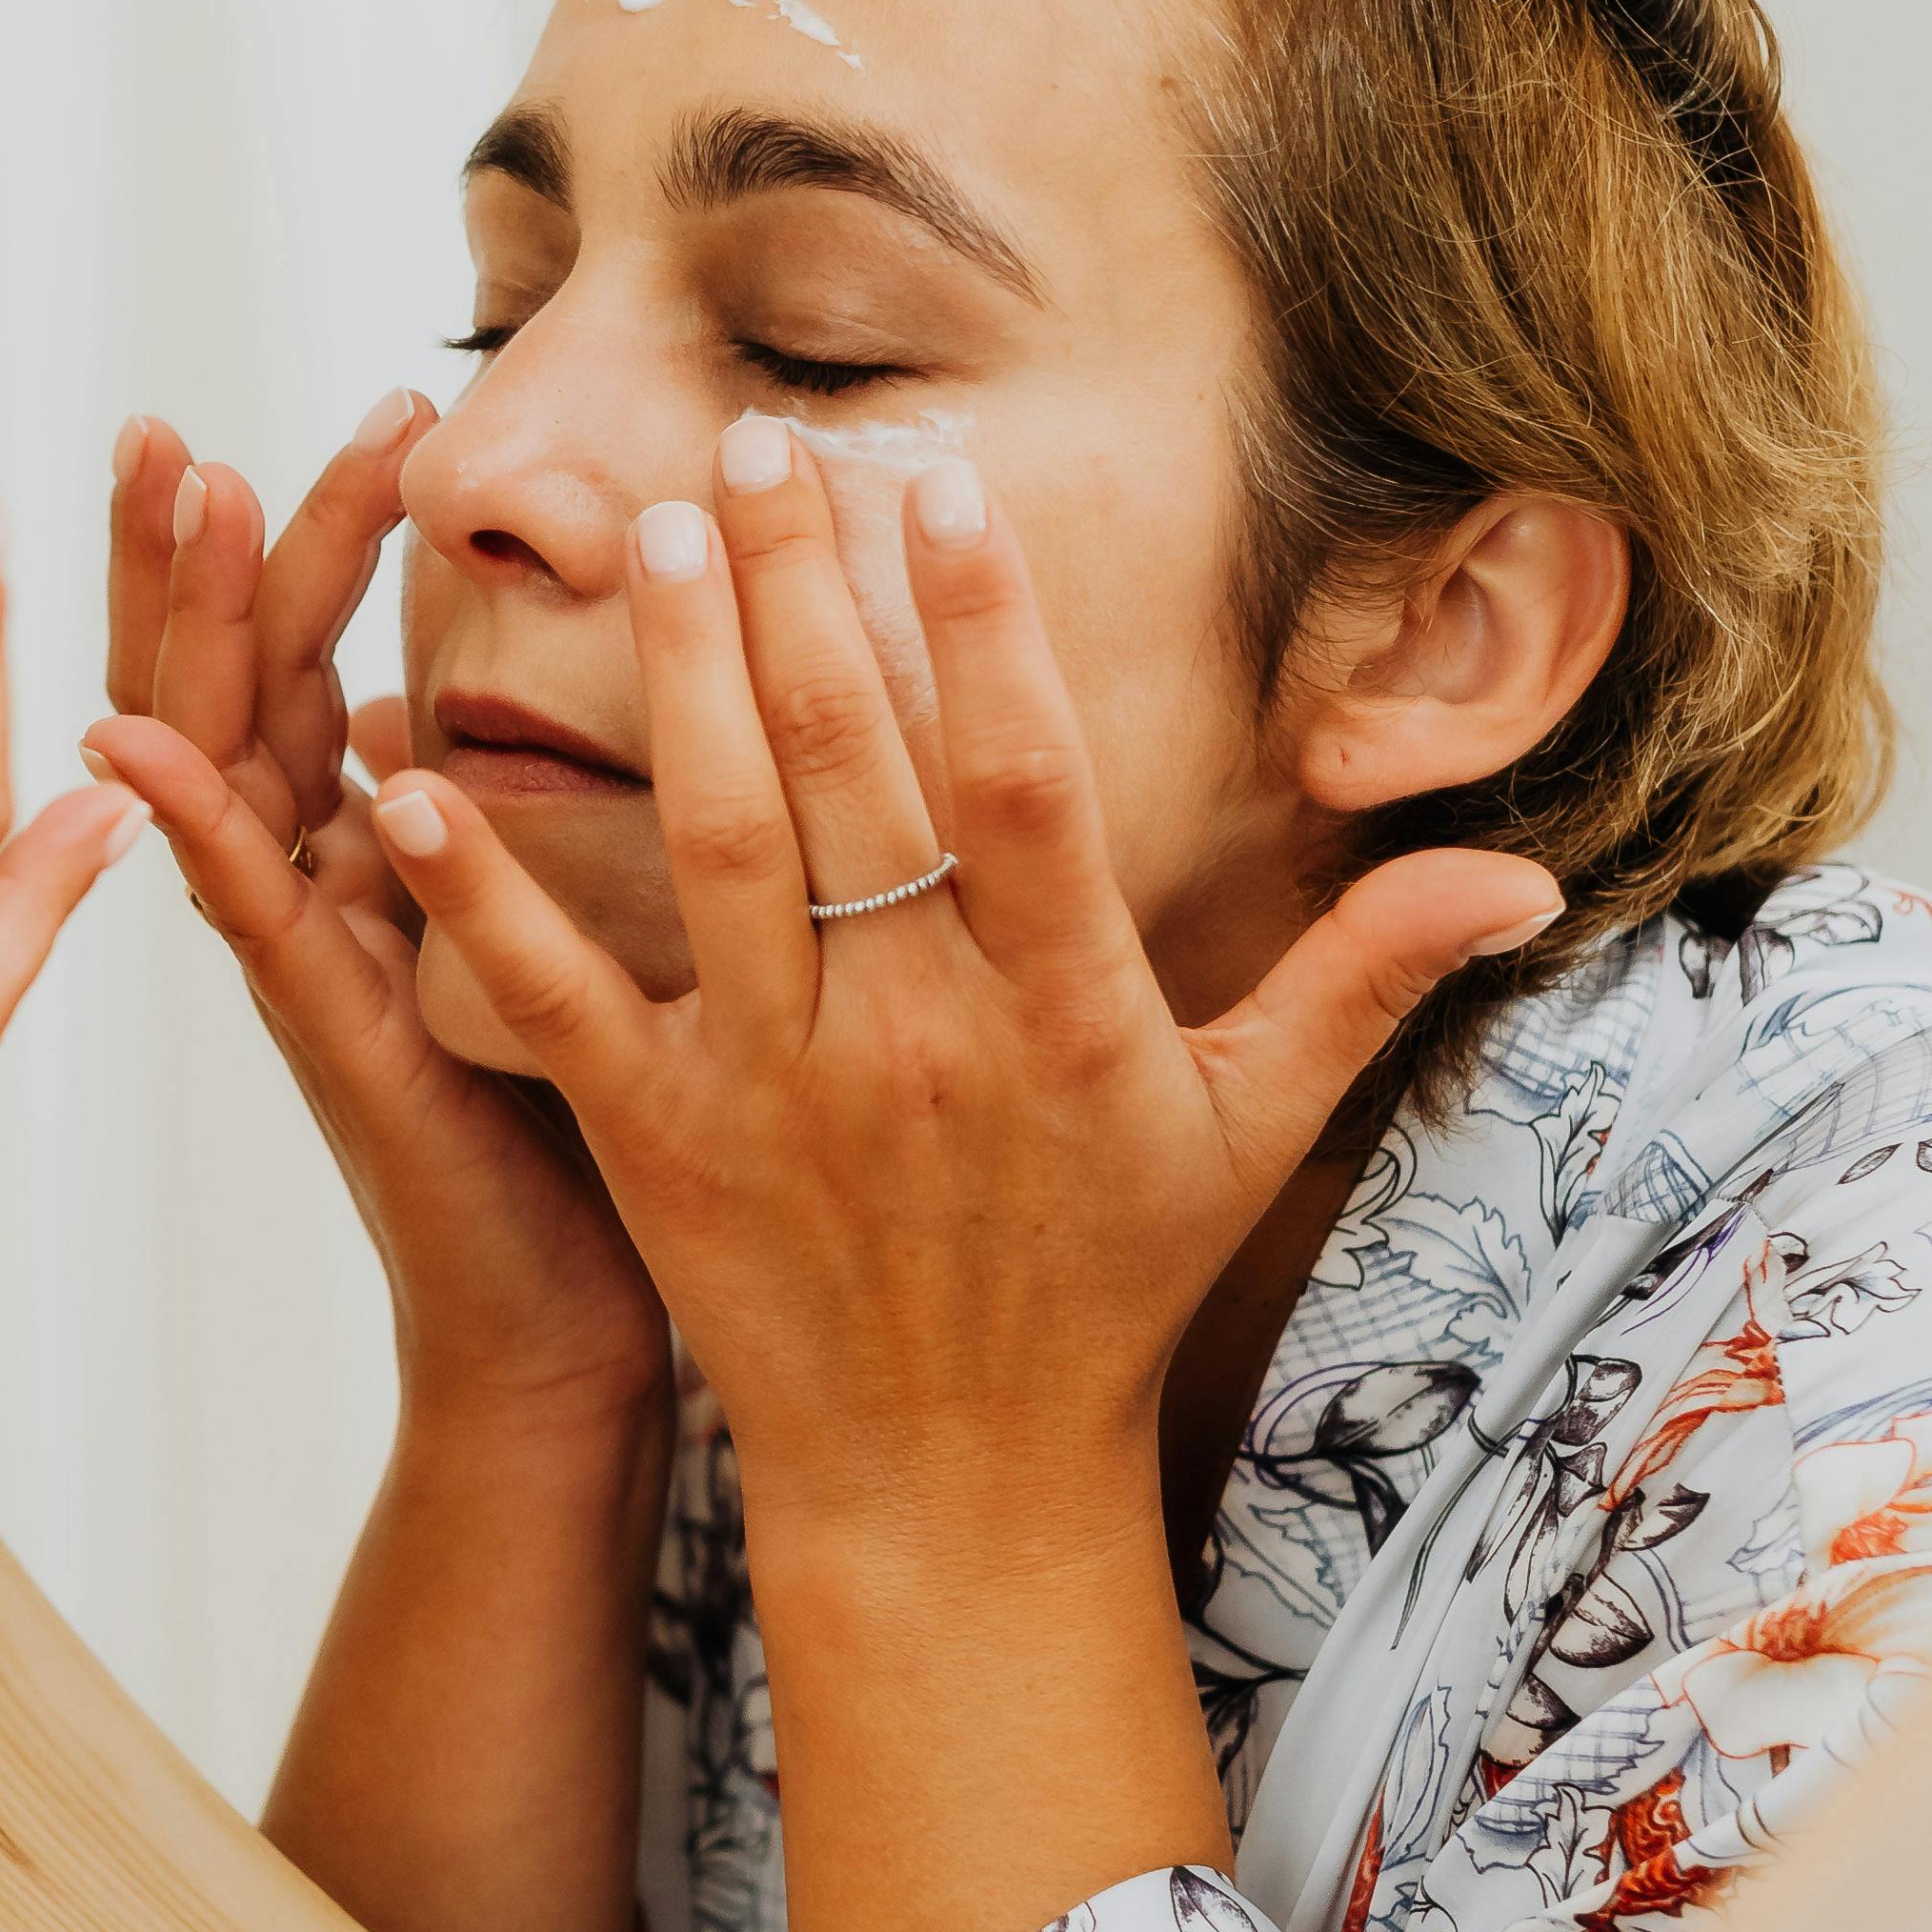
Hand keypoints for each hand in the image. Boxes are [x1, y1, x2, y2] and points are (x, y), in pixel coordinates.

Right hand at [89, 401, 665, 1441]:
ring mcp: (303, 956)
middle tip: (179, 419)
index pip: (308, 654)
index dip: (317, 531)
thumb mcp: (560, 923)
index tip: (372, 396)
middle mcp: (315, 888)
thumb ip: (509, 812)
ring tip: (179, 486)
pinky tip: (132, 739)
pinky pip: (241, 913)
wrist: (572, 1329)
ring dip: (185, 619)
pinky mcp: (325, 1035)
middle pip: (229, 679)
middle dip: (207, 545)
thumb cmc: (588, 1133)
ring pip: (214, 758)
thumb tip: (493, 687)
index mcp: (369, 850)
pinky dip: (184, 821)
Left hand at [362, 425, 1562, 1555]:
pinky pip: (560, 998)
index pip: (1022, 783)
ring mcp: (782, 1090)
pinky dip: (478, 893)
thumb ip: (1366, 979)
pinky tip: (410, 776)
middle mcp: (919, 1039)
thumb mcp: (1250, 1132)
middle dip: (803, 595)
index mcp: (1063, 1016)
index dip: (983, 628)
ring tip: (659, 534)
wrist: (953, 1486)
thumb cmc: (1101, 1288)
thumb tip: (1522, 877)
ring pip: (718, 848)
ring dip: (681, 683)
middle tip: (758, 445)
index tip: (945, 485)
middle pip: (854, 776)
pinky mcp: (661, 1145)